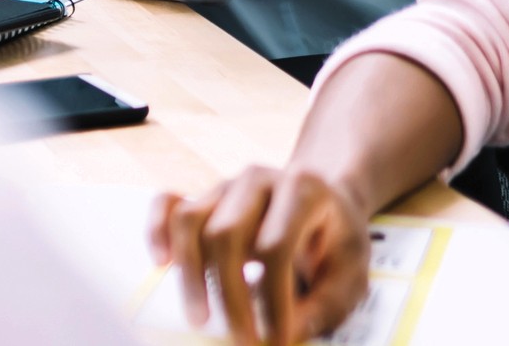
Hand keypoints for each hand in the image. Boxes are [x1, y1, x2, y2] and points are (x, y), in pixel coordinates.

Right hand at [149, 166, 371, 345]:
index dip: (272, 300)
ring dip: (189, 275)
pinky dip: (157, 231)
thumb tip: (287, 332)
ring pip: (190, 221)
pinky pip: (167, 204)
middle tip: (242, 342)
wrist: (326, 201)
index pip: (276, 247)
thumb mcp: (351, 272)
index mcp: (303, 189)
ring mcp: (226, 185)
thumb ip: (325, 305)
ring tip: (200, 318)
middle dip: (229, 297)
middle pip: (226, 234)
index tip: (275, 341)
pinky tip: (161, 263)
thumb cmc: (336, 240)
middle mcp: (258, 179)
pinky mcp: (204, 197)